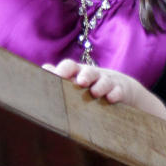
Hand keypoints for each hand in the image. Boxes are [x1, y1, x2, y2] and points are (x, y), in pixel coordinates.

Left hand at [43, 60, 165, 120]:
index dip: (63, 69)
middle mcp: (93, 75)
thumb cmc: (91, 87)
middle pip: (89, 71)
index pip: (70, 66)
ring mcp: (108, 82)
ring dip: (100, 85)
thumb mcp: (76, 84)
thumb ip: (61, 78)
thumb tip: (44, 68)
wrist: (121, 88)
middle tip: (80, 82)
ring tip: (95, 92)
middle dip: (85, 75)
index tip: (56, 75)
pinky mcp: (121, 91)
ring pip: (104, 81)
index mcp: (78, 73)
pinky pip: (119, 91)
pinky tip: (111, 99)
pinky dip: (115, 94)